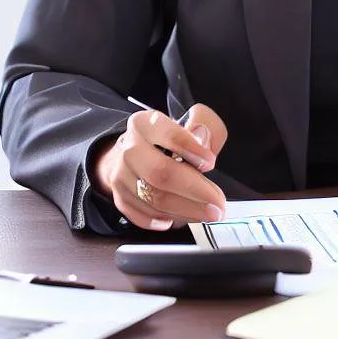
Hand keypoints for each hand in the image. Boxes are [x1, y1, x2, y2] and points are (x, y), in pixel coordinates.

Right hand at [91, 104, 228, 230]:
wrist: (138, 151)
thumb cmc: (171, 137)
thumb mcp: (194, 120)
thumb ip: (205, 125)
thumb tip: (203, 141)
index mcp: (147, 123)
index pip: (171, 136)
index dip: (193, 150)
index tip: (211, 163)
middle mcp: (129, 149)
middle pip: (161, 173)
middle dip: (195, 191)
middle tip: (217, 203)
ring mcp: (121, 175)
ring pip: (154, 199)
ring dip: (187, 210)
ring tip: (209, 212)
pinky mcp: (119, 198)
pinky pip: (144, 215)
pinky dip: (166, 219)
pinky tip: (182, 216)